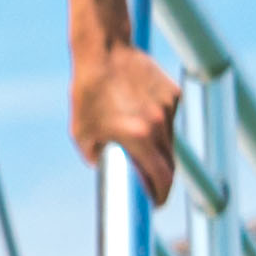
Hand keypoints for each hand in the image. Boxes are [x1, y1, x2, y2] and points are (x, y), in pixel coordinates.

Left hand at [82, 38, 186, 203]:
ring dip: (158, 149)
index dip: (161, 194)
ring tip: (134, 139)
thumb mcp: (82, 134)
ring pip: (170, 140)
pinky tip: (138, 113)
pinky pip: (169, 119)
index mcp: (137, 137)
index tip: (156, 204)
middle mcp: (158, 125)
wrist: (104, 52)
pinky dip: (158, 124)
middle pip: (170, 162)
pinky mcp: (174, 94)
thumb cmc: (87, 94)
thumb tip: (110, 170)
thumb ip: (97, 157)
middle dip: (162, 178)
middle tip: (151, 186)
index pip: (161, 177)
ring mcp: (169, 108)